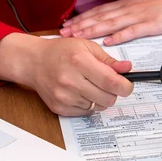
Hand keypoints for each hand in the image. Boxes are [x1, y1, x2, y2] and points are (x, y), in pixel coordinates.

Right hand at [0, 34, 133, 116]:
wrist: (33, 62)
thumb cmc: (61, 52)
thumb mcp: (86, 47)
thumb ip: (108, 60)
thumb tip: (127, 69)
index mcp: (79, 62)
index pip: (111, 82)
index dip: (125, 87)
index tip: (128, 86)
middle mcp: (71, 81)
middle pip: (108, 98)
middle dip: (113, 92)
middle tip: (107, 83)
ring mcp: (64, 97)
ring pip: (99, 107)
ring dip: (100, 98)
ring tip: (89, 85)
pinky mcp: (60, 108)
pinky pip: (86, 113)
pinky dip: (88, 104)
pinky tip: (79, 92)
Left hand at [60, 0, 161, 45]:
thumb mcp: (147, 5)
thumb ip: (132, 14)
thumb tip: (117, 25)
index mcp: (128, 5)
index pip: (100, 12)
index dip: (82, 19)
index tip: (68, 26)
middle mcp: (130, 8)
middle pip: (100, 17)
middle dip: (80, 26)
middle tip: (63, 33)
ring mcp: (140, 16)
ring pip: (111, 23)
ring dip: (92, 30)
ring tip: (77, 37)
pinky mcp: (152, 24)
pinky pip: (132, 31)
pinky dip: (119, 36)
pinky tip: (108, 42)